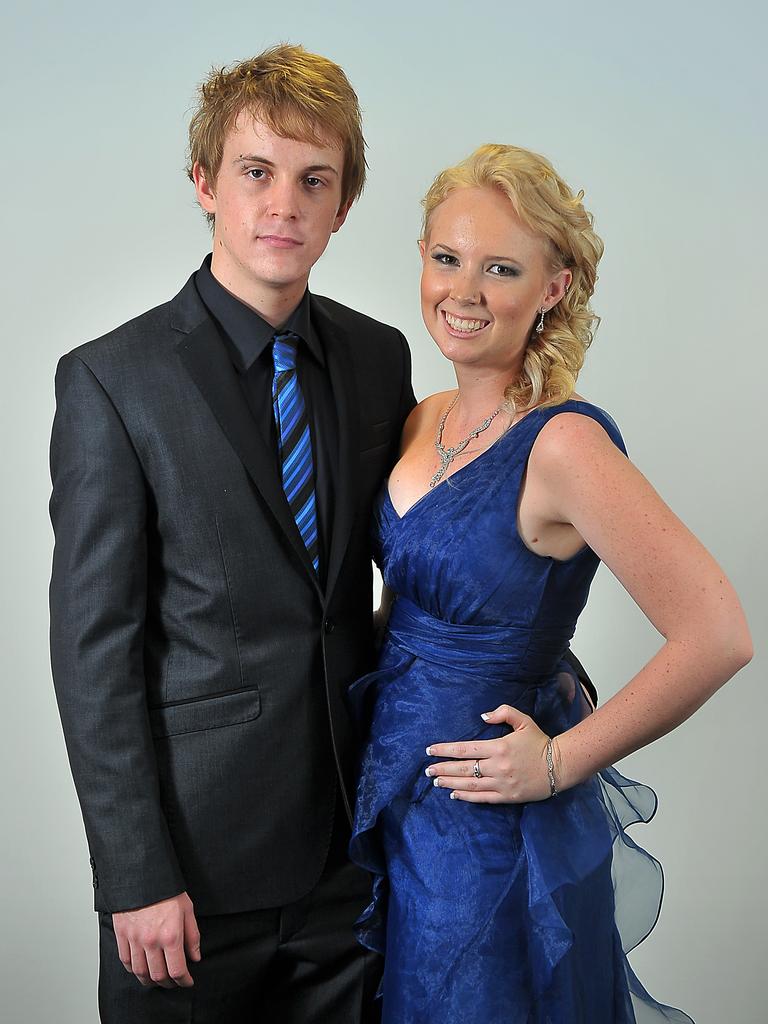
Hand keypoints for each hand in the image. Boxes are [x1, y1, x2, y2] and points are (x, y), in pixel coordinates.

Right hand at [113, 892, 200, 987]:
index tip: (187, 981)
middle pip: (158, 976)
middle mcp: (152, 941)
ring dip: (150, 981)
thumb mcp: (187, 909)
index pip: (177, 970)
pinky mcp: (122, 935)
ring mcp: (135, 939)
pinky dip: (134, 970)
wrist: (143, 874)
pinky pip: (126, 961)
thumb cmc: (166, 890)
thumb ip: (192, 936)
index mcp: (171, 935)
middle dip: (169, 984)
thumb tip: (195, 957)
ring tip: (157, 980)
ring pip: (141, 973)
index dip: (184, 981)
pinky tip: (141, 969)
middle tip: (174, 982)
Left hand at [426, 705, 558, 802]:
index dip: (445, 750)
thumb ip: (503, 713)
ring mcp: (502, 783)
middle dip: (443, 769)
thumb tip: (482, 716)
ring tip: (436, 782)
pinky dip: (466, 796)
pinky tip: (454, 794)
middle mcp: (497, 766)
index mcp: (499, 747)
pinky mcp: (507, 796)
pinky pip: (482, 797)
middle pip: (463, 768)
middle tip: (427, 770)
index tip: (430, 751)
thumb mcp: (524, 721)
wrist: (560, 766)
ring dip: (450, 783)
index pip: (465, 749)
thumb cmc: (539, 741)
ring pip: (470, 784)